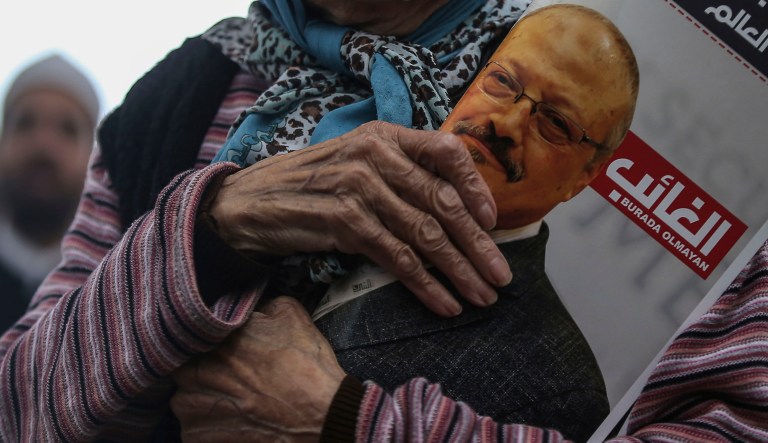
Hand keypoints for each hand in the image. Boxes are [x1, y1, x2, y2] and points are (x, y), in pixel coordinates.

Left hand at [171, 297, 345, 442]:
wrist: (321, 417)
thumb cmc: (306, 366)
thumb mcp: (290, 313)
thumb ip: (257, 304)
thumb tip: (246, 307)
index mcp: (212, 337)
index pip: (193, 331)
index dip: (208, 338)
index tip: (224, 345)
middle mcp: (194, 370)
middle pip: (185, 365)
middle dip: (204, 369)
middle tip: (232, 376)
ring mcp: (191, 408)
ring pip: (185, 398)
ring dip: (203, 398)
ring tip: (236, 401)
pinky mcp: (196, 438)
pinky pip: (193, 427)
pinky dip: (210, 425)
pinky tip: (237, 421)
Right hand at [209, 121, 511, 316]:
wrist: (252, 201)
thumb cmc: (311, 184)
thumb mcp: (356, 162)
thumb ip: (400, 172)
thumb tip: (453, 207)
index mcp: (385, 136)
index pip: (446, 151)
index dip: (476, 186)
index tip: (493, 220)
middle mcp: (376, 156)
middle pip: (443, 202)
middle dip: (478, 244)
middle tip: (501, 276)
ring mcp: (360, 188)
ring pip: (426, 234)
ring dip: (460, 270)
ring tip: (482, 296)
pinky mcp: (346, 222)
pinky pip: (399, 258)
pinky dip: (426, 285)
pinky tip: (444, 303)